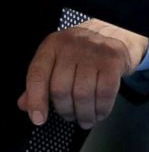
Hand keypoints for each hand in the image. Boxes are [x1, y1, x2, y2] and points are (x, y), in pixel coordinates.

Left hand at [18, 19, 148, 128]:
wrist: (119, 31)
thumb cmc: (85, 51)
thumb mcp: (59, 59)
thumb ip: (41, 81)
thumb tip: (25, 105)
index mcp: (53, 45)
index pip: (37, 75)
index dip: (36, 100)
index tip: (39, 119)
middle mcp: (72, 45)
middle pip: (61, 89)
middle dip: (66, 111)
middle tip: (71, 117)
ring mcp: (94, 51)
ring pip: (83, 94)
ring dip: (84, 114)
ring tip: (86, 119)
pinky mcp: (114, 60)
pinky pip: (105, 93)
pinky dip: (102, 108)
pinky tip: (100, 113)